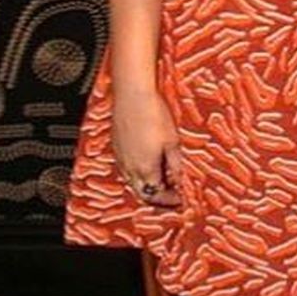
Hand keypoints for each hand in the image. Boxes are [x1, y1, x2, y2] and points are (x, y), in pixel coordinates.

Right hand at [112, 86, 183, 206]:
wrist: (132, 94)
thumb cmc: (153, 114)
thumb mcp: (173, 141)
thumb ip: (176, 165)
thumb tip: (181, 181)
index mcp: (146, 169)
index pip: (157, 196)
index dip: (169, 201)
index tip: (179, 199)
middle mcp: (130, 168)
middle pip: (142, 193)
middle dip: (158, 197)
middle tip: (171, 194)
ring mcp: (121, 158)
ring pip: (133, 182)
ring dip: (147, 185)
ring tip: (161, 179)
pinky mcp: (116, 148)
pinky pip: (126, 169)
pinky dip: (137, 173)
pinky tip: (147, 164)